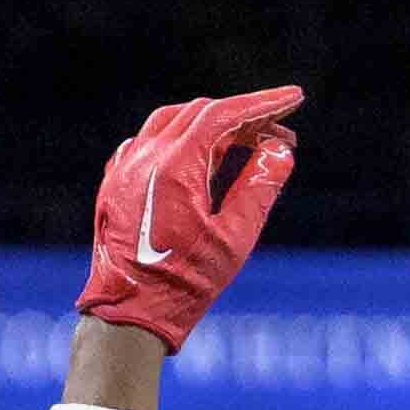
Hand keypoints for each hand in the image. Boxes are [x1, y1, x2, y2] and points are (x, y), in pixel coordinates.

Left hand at [80, 86, 302, 351]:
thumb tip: (280, 151)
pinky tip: (199, 157)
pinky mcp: (115, 180)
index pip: (224, 115)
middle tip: (278, 135)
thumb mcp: (235, 238)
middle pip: (200, 112)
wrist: (129, 311)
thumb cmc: (186, 282)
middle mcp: (145, 155)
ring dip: (211, 122)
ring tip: (243, 141)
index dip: (263, 104)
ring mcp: (125, 165)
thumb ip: (259, 189)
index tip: (294, 98)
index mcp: (176, 166)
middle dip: (243, 117)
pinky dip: (181, 138)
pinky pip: (149, 141)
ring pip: (172, 121)